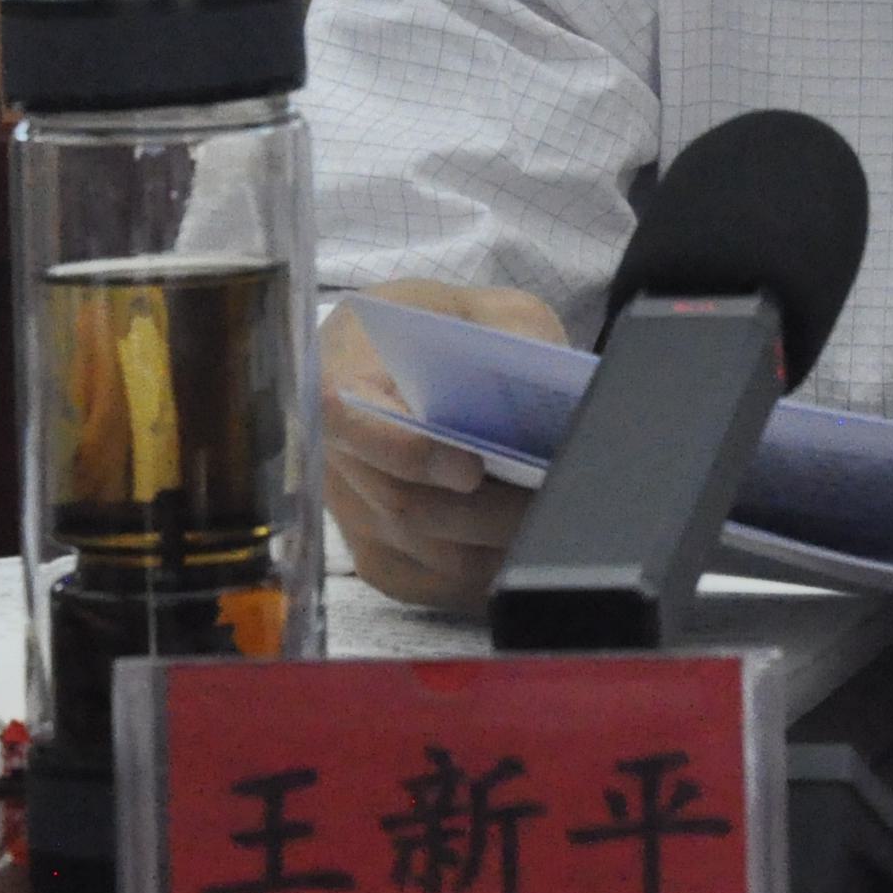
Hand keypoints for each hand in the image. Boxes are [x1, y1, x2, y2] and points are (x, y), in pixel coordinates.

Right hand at [320, 279, 564, 611]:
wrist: (398, 357)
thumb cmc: (439, 329)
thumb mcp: (482, 307)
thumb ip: (514, 334)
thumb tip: (553, 382)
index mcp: (342, 377)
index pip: (353, 422)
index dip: (409, 452)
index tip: (471, 467)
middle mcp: (335, 456)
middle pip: (403, 504)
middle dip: (486, 511)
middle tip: (551, 500)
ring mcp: (351, 515)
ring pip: (425, 552)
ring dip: (495, 546)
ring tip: (557, 522)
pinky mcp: (377, 557)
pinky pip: (432, 584)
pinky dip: (488, 574)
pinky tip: (531, 548)